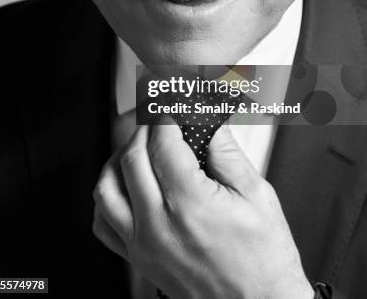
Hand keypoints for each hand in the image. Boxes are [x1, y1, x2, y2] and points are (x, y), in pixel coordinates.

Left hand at [93, 120, 313, 298]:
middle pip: (131, 158)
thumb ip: (226, 152)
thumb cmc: (264, 259)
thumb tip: (209, 122)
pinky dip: (106, 197)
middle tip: (158, 119)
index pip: (162, 143)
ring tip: (140, 148)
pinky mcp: (138, 260)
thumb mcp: (256, 194)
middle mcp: (158, 225)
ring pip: (106, 188)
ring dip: (118, 159)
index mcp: (189, 205)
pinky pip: (102, 223)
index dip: (165, 116)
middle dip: (144, 130)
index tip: (170, 106)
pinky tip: (124, 185)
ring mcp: (142, 245)